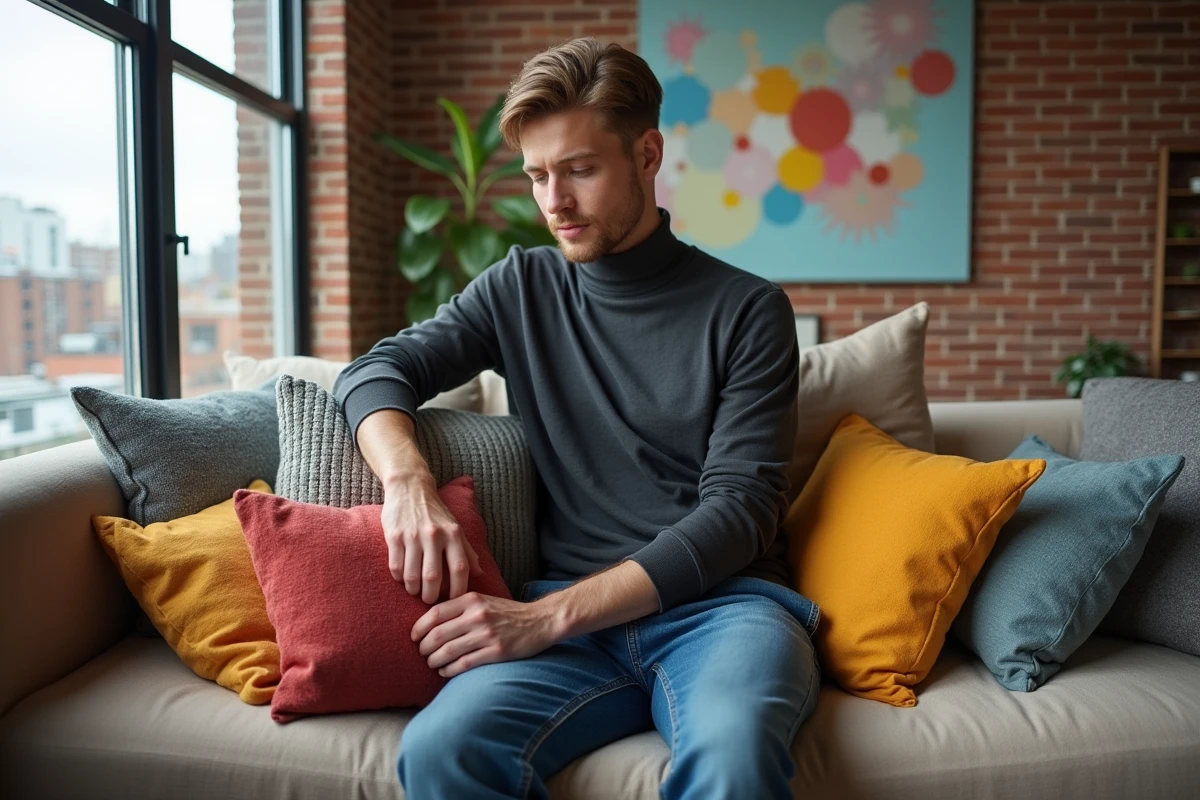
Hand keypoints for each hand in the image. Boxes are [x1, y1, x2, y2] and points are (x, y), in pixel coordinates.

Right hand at [381, 474, 482, 603]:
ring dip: (413, 589)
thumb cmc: (435, 512)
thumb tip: (479, 573)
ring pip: (412, 576)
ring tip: (415, 591)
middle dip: (431, 596)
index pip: (460, 569)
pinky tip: (402, 578)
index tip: (453, 601)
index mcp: (453, 534)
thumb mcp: (456, 527)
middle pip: (433, 577)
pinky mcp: (394, 536)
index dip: (458, 590)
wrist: (410, 487)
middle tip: (429, 600)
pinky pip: (395, 566)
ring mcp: (412, 536)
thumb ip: (467, 551)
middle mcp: (434, 535)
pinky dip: (399, 578)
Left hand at [413, 592, 561, 677]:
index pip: (435, 614)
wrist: (540, 621)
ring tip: (432, 663)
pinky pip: (463, 664)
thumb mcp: (484, 600)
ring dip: (433, 661)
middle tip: (422, 653)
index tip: (414, 637)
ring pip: (447, 651)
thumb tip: (430, 620)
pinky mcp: (496, 652)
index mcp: (472, 600)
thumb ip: (460, 606)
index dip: (419, 628)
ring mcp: (486, 635)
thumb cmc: (507, 612)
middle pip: (437, 635)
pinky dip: (448, 670)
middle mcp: (477, 616)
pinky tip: (445, 671)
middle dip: (423, 647)